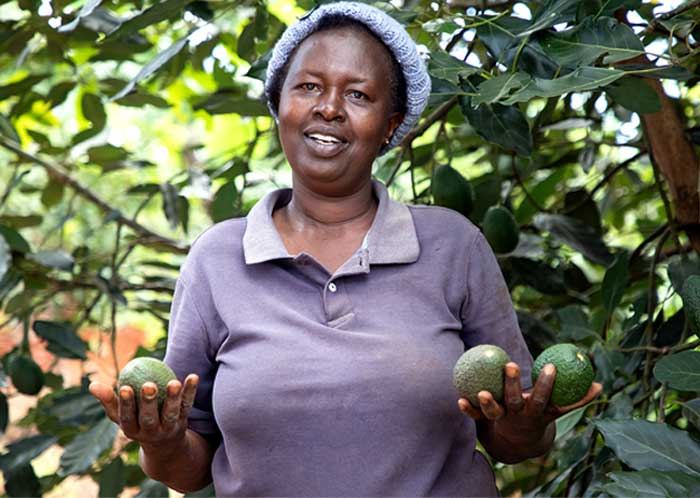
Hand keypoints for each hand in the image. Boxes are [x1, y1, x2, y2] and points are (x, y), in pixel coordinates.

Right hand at [89, 374, 198, 452]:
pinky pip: (188, 405)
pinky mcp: (183, 421)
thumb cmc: (136, 422)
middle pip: (149, 418)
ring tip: (174, 382)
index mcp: (132, 430)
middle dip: (148, 402)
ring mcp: (168, 428)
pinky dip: (190, 391)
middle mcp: (150, 432)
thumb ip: (108, 400)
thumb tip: (91, 384)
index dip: (126, 404)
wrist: (164, 444)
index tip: (125, 387)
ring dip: (173, 398)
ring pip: (171, 413)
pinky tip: (192, 376)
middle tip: (148, 385)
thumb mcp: (120, 416)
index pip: (127, 417)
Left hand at [458, 362, 601, 439]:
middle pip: (515, 400)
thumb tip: (601, 385)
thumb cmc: (540, 415)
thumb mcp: (558, 410)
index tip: (551, 366)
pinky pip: (474, 415)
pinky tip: (459, 398)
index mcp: (535, 411)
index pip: (544, 397)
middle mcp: (518, 414)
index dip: (547, 384)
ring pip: (493, 410)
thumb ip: (578, 399)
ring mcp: (501, 418)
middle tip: (510, 364)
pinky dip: (467, 409)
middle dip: (513, 384)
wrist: (519, 442)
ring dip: (487, 402)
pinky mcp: (485, 420)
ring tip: (482, 391)